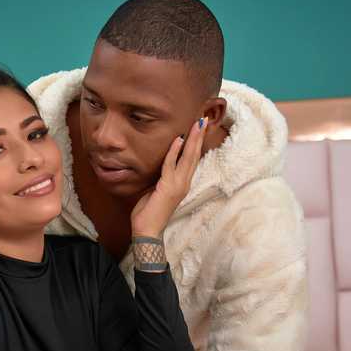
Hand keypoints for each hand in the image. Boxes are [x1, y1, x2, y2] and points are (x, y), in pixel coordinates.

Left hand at [131, 117, 207, 237]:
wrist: (147, 231)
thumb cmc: (149, 213)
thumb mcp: (155, 191)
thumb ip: (160, 178)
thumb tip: (158, 167)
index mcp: (182, 184)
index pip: (192, 160)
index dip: (196, 144)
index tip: (199, 129)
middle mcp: (184, 183)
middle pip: (195, 156)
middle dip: (199, 137)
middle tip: (203, 120)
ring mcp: (178, 185)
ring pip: (188, 158)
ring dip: (193, 140)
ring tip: (197, 124)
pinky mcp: (168, 187)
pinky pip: (171, 165)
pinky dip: (174, 152)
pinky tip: (178, 139)